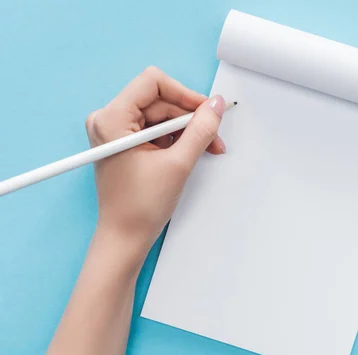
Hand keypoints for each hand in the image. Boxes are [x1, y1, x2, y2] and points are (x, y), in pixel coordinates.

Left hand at [85, 66, 225, 253]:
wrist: (125, 238)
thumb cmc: (140, 207)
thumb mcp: (178, 164)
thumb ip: (201, 131)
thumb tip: (216, 105)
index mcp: (111, 119)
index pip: (153, 82)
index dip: (184, 94)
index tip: (206, 110)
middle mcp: (108, 120)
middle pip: (159, 100)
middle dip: (190, 117)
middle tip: (214, 137)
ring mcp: (115, 132)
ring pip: (161, 115)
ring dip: (187, 130)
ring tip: (207, 148)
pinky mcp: (125, 143)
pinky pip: (156, 130)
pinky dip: (176, 139)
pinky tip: (191, 153)